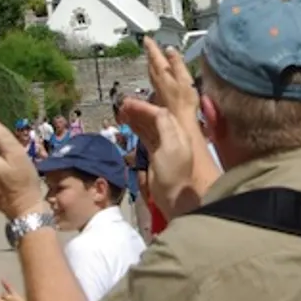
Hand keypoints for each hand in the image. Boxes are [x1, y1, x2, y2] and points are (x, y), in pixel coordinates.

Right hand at [119, 96, 197, 214]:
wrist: (173, 197)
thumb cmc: (173, 172)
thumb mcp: (172, 146)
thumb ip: (165, 126)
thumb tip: (157, 110)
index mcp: (178, 132)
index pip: (160, 114)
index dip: (145, 107)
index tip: (129, 104)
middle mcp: (170, 137)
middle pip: (153, 118)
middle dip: (139, 111)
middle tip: (122, 106)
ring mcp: (161, 146)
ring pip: (147, 127)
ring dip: (136, 119)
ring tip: (122, 112)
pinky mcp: (154, 155)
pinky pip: (144, 137)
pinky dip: (136, 129)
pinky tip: (127, 124)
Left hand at [142, 37, 200, 127]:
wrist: (181, 122)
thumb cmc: (185, 102)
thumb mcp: (184, 78)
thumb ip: (176, 63)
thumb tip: (169, 49)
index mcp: (164, 74)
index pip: (155, 57)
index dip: (151, 47)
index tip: (146, 38)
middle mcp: (158, 81)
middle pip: (151, 64)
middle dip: (150, 54)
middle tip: (148, 45)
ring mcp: (159, 90)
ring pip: (152, 73)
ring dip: (151, 63)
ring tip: (151, 57)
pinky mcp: (161, 96)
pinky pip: (154, 81)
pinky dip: (154, 74)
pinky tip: (156, 76)